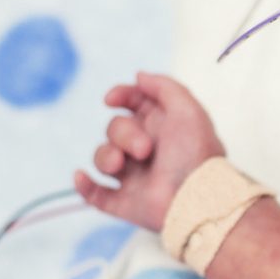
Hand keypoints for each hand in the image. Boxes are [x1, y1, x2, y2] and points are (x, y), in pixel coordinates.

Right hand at [74, 72, 223, 232]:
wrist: (197, 198)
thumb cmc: (197, 154)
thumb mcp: (188, 110)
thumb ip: (164, 87)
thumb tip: (139, 76)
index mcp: (161, 127)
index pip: (133, 103)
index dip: (120, 96)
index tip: (112, 99)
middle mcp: (146, 149)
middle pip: (115, 128)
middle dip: (123, 134)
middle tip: (145, 150)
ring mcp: (134, 176)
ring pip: (102, 157)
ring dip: (105, 156)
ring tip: (120, 164)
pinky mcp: (124, 202)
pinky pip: (95, 194)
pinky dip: (84, 186)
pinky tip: (82, 176)